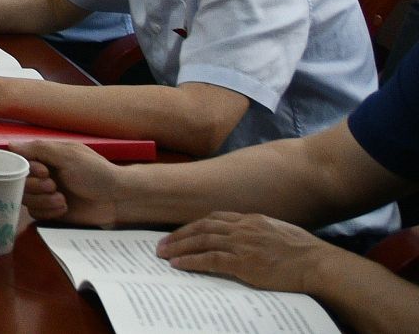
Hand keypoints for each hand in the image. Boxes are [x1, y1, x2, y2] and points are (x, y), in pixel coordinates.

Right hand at [15, 141, 120, 225]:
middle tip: (54, 185)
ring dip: (42, 200)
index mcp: (44, 157)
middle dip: (35, 186)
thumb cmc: (96, 172)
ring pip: (25, 199)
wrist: (117, 199)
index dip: (25, 169)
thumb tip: (10, 145)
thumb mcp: (68, 155)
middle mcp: (41, 174)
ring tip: (62, 199)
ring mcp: (45, 193)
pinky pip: (35, 213)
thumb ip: (39, 149)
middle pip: (17, 182)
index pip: (17, 161)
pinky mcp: (51, 210)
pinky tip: (64, 208)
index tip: (43, 171)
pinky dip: (48, 211)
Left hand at [157, 213, 341, 294]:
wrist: (318, 264)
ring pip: (201, 241)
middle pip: (202, 226)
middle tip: (162, 243)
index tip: (183, 231)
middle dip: (180, 234)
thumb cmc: (306, 252)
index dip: (195, 224)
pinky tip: (178, 264)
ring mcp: (242, 244)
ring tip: (163, 253)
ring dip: (178, 247)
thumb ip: (260, 232)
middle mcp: (243, 228)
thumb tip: (250, 240)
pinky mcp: (244, 262)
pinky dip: (191, 261)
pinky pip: (210, 259)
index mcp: (252, 219)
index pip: (215, 217)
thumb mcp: (279, 231)